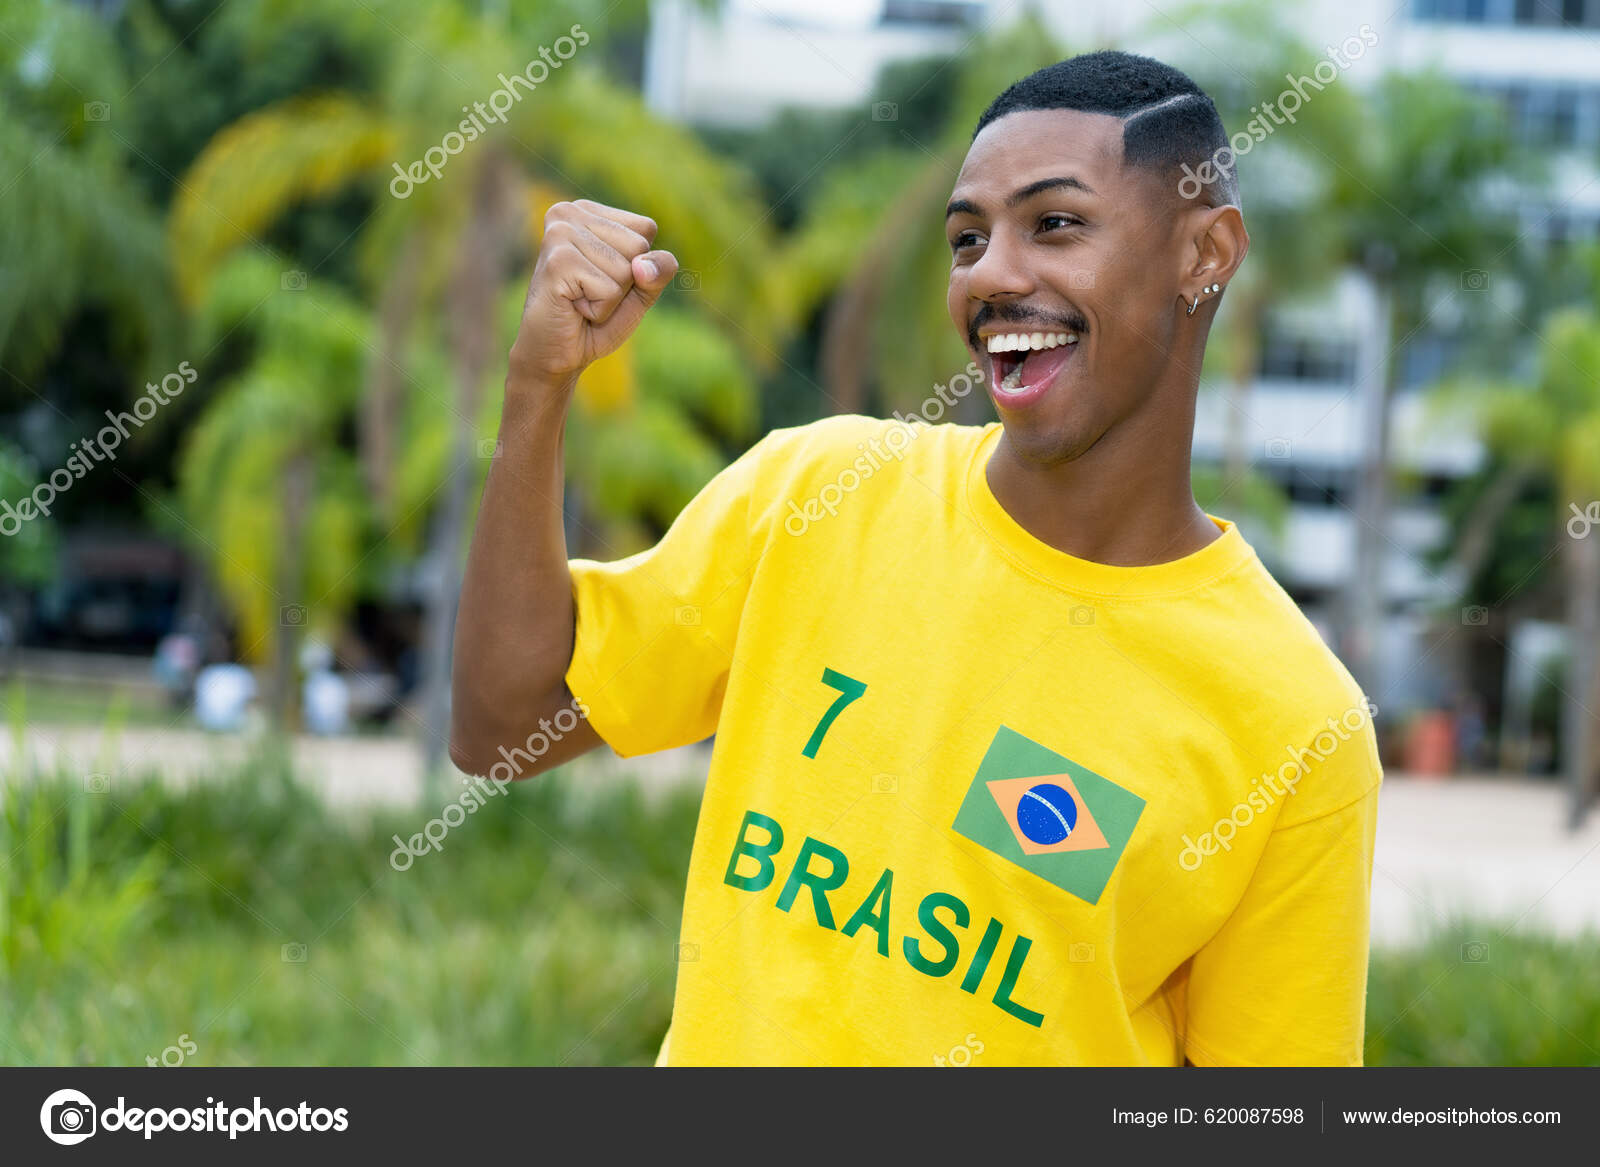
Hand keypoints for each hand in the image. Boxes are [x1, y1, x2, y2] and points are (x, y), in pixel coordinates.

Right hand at [508, 198, 678, 389]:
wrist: (556, 355)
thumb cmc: (595, 319)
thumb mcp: (639, 291)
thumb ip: (659, 270)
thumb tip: (644, 265)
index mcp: (587, 211)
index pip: (646, 229)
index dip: (637, 266)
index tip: (603, 279)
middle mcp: (569, 212)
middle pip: (638, 247)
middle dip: (624, 283)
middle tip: (590, 294)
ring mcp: (560, 234)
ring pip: (626, 270)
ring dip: (610, 299)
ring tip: (580, 301)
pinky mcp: (558, 262)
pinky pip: (610, 289)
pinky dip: (600, 310)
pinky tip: (573, 307)